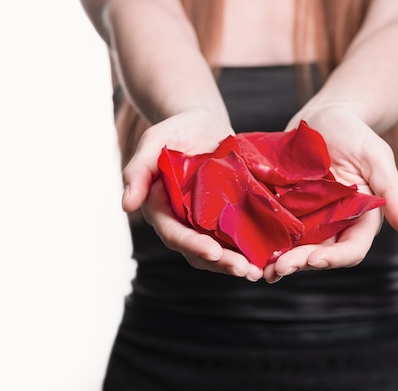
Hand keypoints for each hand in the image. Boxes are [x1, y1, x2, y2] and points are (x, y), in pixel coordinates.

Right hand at [121, 108, 263, 280]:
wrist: (205, 126)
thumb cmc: (176, 130)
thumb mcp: (154, 141)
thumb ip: (138, 170)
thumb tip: (127, 205)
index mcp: (161, 208)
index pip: (174, 233)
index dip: (192, 245)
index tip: (213, 252)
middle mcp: (183, 221)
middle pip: (198, 250)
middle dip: (220, 263)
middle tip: (244, 270)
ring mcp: (206, 222)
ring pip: (219, 250)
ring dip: (236, 263)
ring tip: (258, 271)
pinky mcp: (227, 217)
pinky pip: (237, 237)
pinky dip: (250, 248)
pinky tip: (269, 256)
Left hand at [264, 105, 397, 281]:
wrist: (323, 116)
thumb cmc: (355, 132)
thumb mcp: (377, 157)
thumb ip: (392, 192)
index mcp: (361, 216)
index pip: (351, 248)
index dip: (334, 258)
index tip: (315, 260)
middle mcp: (335, 222)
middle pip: (320, 254)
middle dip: (301, 263)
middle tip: (278, 268)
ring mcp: (310, 217)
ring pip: (297, 247)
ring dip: (281, 260)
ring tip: (262, 268)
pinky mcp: (287, 207)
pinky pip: (277, 228)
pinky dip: (266, 240)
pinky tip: (250, 247)